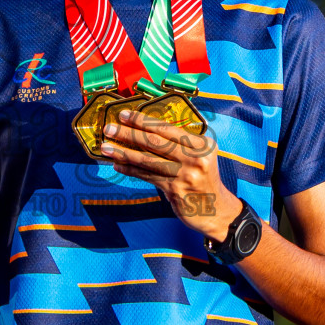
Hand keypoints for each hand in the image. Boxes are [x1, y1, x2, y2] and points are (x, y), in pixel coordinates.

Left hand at [101, 108, 241, 239]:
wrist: (218, 210)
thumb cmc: (204, 179)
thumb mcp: (200, 157)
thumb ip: (179, 145)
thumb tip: (144, 130)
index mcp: (202, 144)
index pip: (167, 128)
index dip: (143, 121)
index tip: (125, 114)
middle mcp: (195, 158)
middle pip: (156, 142)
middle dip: (129, 133)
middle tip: (109, 128)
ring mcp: (185, 175)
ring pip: (148, 160)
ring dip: (124, 152)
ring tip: (106, 147)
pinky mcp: (176, 191)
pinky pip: (148, 176)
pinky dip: (131, 170)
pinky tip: (118, 165)